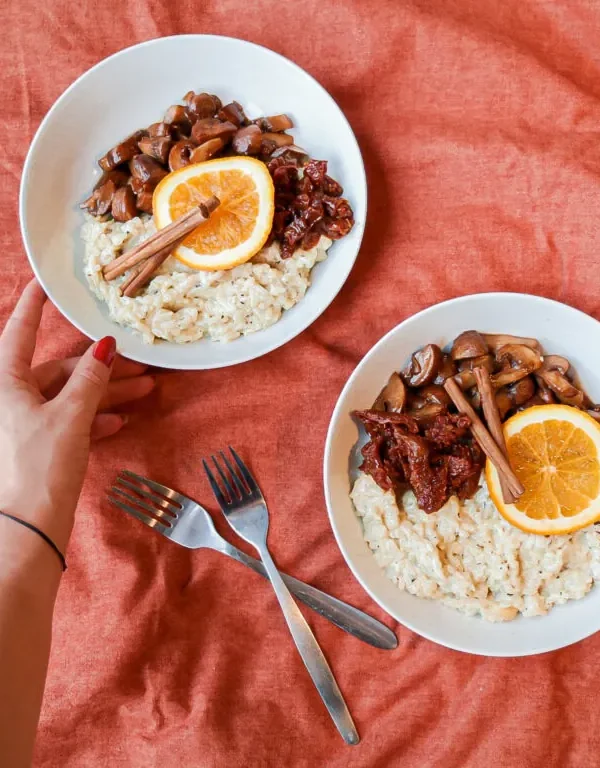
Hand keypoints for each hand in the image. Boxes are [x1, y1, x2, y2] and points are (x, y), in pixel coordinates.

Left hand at [0, 280, 153, 554]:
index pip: (21, 332)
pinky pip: (65, 422)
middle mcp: (8, 398)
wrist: (26, 530)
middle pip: (56, 370)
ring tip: (143, 393)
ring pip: (66, 397)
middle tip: (136, 363)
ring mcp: (21, 423)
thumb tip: (106, 347)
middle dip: (99, 368)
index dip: (36, 306)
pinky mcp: (34, 446)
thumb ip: (90, 379)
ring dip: (103, 395)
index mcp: (4, 382)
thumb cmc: (39, 468)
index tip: (47, 284)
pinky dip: (90, 420)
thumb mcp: (70, 417)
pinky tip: (117, 422)